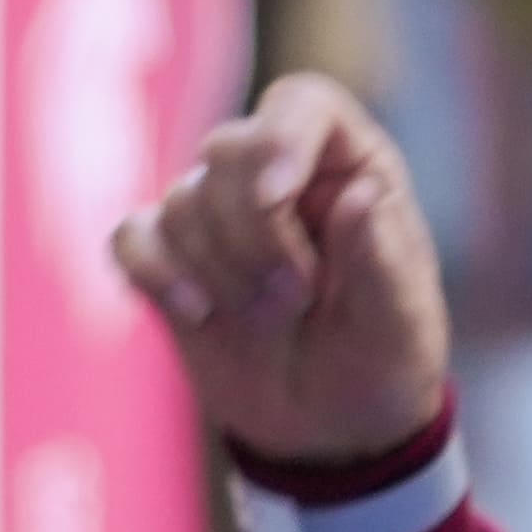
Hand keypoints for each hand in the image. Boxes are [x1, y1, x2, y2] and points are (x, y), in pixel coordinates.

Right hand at [107, 76, 453, 467]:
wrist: (333, 427)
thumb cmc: (381, 360)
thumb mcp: (399, 321)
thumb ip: (381, 259)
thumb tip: (359, 196)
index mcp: (347, 165)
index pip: (300, 104)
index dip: (279, 138)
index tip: (277, 195)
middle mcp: (278, 174)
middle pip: (226, 151)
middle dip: (250, 234)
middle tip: (294, 301)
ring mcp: (218, 214)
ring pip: (180, 203)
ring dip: (218, 272)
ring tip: (265, 325)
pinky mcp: (172, 259)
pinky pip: (132, 238)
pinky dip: (154, 273)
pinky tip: (197, 315)